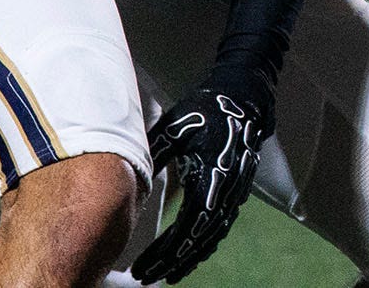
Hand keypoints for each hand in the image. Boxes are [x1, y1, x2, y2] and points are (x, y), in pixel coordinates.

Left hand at [131, 83, 269, 283]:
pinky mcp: (236, 190)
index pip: (189, 225)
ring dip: (190, 257)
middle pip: (202, 238)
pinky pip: (221, 226)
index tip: (144, 266)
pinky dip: (205, 244)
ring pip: (214, 235)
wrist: (244, 98)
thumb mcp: (175, 128)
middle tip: (147, 276)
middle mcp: (228, 189)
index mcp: (212, 175)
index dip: (168, 250)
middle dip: (174, 261)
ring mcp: (235, 191)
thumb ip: (153, 155)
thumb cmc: (206, 110)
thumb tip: (124, 178)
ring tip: (166, 274)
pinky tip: (190, 253)